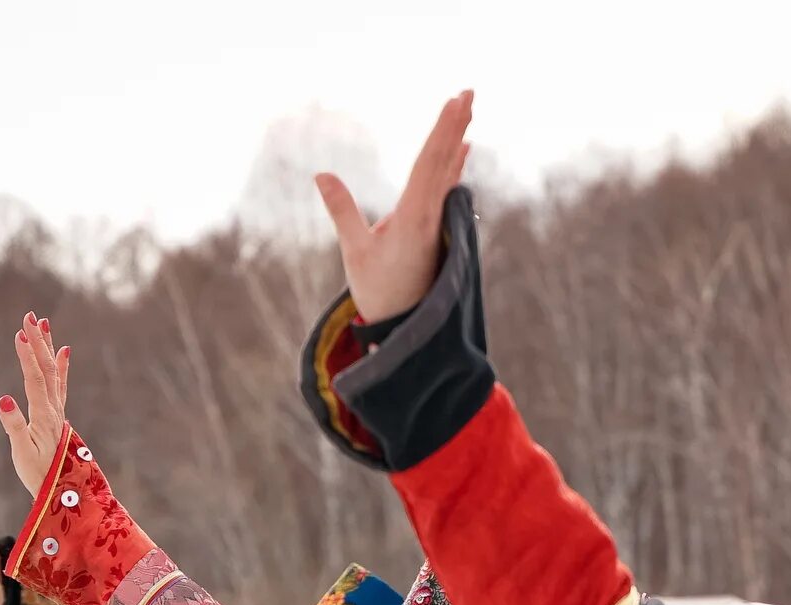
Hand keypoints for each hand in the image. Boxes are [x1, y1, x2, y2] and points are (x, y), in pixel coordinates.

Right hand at [0, 312, 72, 496]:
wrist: (61, 487)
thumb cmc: (37, 473)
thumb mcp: (21, 452)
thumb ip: (13, 426)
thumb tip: (4, 399)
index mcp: (44, 417)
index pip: (35, 381)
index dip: (28, 358)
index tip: (21, 334)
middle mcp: (54, 409)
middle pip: (45, 369)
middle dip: (38, 342)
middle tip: (30, 316)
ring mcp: (57, 410)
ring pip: (53, 372)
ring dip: (47, 347)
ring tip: (43, 323)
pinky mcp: (56, 413)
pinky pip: (60, 384)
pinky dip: (61, 366)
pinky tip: (63, 350)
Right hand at [318, 90, 473, 323]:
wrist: (405, 328)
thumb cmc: (378, 292)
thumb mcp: (355, 251)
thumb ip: (342, 211)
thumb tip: (321, 174)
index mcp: (415, 217)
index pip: (430, 163)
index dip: (443, 131)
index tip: (455, 103)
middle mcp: (432, 216)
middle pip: (445, 160)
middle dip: (456, 125)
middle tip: (469, 91)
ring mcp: (437, 223)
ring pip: (449, 172)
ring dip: (456, 139)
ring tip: (466, 110)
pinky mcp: (436, 230)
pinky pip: (448, 189)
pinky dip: (454, 166)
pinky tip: (462, 149)